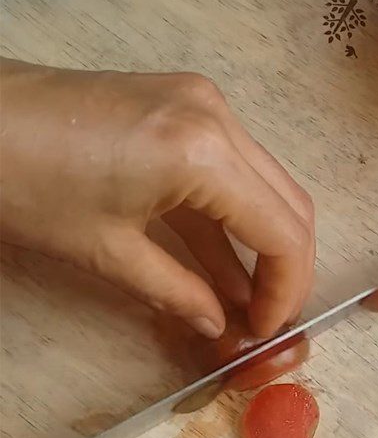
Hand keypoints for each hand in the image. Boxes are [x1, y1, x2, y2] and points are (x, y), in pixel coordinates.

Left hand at [0, 59, 314, 337]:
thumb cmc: (20, 180)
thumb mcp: (106, 252)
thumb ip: (177, 292)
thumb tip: (217, 326)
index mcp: (203, 154)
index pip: (282, 232)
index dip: (284, 291)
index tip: (263, 330)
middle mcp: (218, 118)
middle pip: (290, 205)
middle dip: (286, 269)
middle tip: (265, 318)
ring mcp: (203, 106)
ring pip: (267, 187)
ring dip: (263, 244)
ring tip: (247, 300)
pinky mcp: (184, 107)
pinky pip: (231, 170)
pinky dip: (232, 217)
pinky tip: (222, 263)